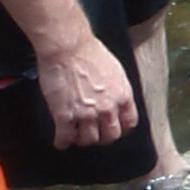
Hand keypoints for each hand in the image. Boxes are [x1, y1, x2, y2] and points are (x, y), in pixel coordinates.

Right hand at [37, 32, 137, 148]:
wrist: (68, 47)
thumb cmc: (90, 52)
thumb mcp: (115, 71)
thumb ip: (118, 90)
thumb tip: (116, 100)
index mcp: (122, 96)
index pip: (129, 123)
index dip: (121, 128)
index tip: (114, 129)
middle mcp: (108, 108)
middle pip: (110, 136)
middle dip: (102, 137)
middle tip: (94, 133)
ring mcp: (86, 114)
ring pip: (88, 140)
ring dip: (81, 139)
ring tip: (75, 134)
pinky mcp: (65, 116)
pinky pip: (65, 138)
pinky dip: (62, 142)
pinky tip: (60, 140)